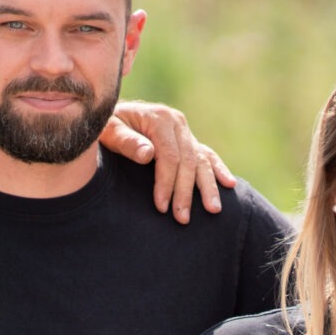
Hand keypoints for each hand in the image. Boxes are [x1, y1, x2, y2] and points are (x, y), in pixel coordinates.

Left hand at [104, 101, 235, 221]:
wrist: (109, 116)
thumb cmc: (106, 127)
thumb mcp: (108, 131)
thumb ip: (126, 141)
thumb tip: (148, 154)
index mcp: (159, 118)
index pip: (169, 156)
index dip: (167, 182)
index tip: (161, 207)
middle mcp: (176, 123)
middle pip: (188, 161)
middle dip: (186, 192)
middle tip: (182, 218)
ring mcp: (184, 132)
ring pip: (201, 161)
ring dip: (208, 187)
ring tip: (213, 210)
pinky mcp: (188, 141)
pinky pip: (207, 156)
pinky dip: (218, 170)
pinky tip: (229, 184)